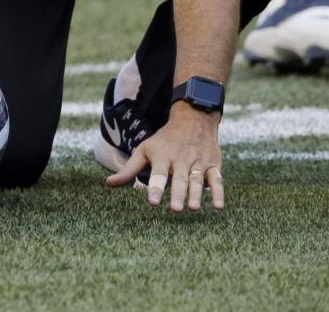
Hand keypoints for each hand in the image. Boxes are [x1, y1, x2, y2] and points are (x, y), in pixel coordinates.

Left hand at [106, 106, 224, 211]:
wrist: (193, 119)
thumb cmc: (164, 140)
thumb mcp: (144, 150)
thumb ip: (129, 169)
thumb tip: (109, 183)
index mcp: (162, 156)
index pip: (158, 173)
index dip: (156, 188)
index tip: (153, 203)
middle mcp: (181, 159)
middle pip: (180, 179)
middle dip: (178, 194)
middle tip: (176, 209)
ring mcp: (198, 162)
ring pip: (198, 180)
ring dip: (197, 194)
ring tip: (193, 208)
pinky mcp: (213, 165)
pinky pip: (217, 180)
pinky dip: (219, 192)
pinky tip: (219, 206)